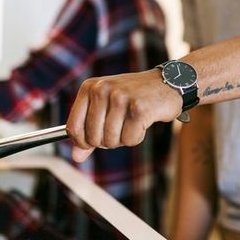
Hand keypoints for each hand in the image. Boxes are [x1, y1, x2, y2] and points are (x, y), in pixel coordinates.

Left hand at [65, 69, 182, 162]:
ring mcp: (121, 97)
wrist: (165, 83)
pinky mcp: (139, 108)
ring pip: (111, 140)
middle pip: (93, 138)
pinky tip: (142, 122)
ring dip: (123, 139)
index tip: (91, 145)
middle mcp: (102, 89)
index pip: (73, 127)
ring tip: (132, 122)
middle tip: (120, 127)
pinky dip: (136, 137)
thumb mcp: (106, 108)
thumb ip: (89, 131)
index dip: (82, 143)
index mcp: (90, 87)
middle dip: (107, 141)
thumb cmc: (133, 96)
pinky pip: (129, 139)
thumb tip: (76, 156)